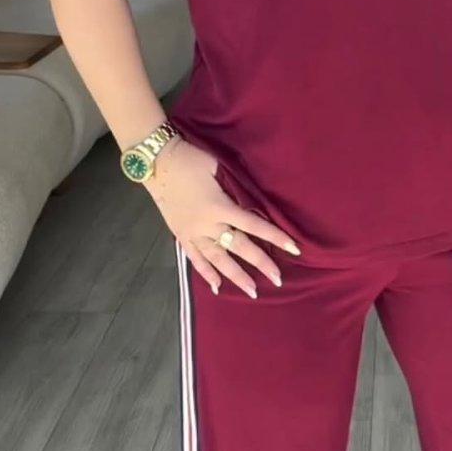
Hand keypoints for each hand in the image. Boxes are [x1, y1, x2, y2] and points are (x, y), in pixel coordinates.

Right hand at [143, 138, 300, 296]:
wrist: (157, 162)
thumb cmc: (192, 159)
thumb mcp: (219, 168)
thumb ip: (235, 188)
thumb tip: (253, 202)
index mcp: (220, 206)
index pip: (254, 225)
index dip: (275, 237)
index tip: (294, 249)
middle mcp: (208, 224)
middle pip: (238, 248)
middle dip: (260, 264)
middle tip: (277, 280)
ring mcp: (192, 233)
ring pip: (217, 260)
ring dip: (235, 276)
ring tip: (251, 291)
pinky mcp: (180, 235)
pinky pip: (194, 258)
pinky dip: (206, 273)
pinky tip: (216, 287)